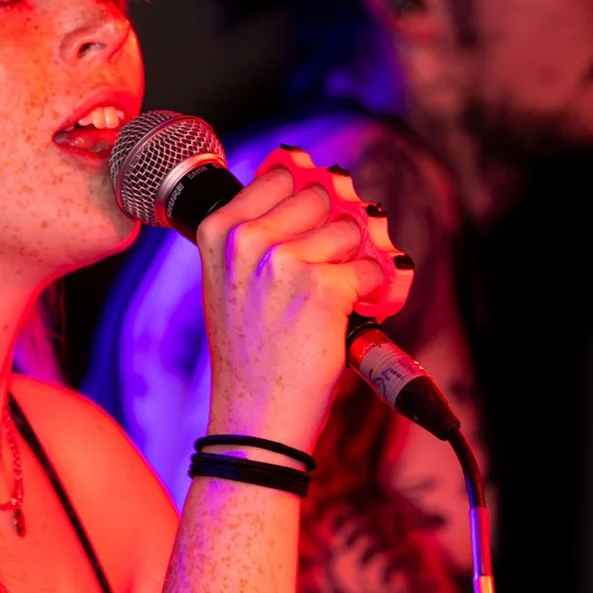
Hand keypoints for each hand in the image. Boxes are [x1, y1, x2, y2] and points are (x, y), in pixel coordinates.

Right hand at [198, 146, 408, 449]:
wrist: (255, 418)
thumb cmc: (249, 354)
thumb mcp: (230, 281)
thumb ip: (259, 232)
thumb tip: (319, 186)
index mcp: (218, 230)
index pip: (282, 174)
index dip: (308, 196)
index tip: (314, 217)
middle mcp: (248, 240)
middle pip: (322, 196)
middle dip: (336, 226)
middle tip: (328, 265)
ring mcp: (286, 262)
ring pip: (352, 228)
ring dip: (356, 258)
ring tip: (336, 296)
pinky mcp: (325, 289)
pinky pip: (372, 265)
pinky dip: (374, 288)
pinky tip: (353, 311)